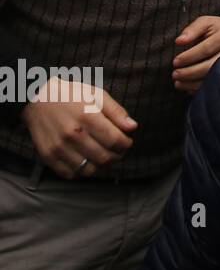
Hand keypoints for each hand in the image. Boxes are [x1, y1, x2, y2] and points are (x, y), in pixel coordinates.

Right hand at [21, 80, 135, 178]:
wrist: (37, 98)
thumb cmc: (71, 95)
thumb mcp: (97, 95)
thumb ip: (116, 112)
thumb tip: (132, 127)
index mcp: (87, 117)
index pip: (115, 141)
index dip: (126, 144)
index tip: (126, 141)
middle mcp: (72, 135)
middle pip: (104, 158)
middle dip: (117, 157)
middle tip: (117, 151)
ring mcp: (58, 147)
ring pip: (88, 170)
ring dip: (102, 167)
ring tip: (104, 158)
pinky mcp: (47, 156)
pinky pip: (70, 174)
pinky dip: (82, 172)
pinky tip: (87, 161)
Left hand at [173, 15, 219, 93]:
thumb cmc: (218, 28)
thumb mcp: (206, 22)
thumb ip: (192, 29)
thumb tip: (179, 41)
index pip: (207, 48)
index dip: (189, 56)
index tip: (175, 61)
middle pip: (211, 66)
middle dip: (190, 72)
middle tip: (175, 74)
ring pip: (214, 78)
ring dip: (193, 83)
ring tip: (178, 82)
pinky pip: (216, 85)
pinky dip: (200, 89)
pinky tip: (189, 87)